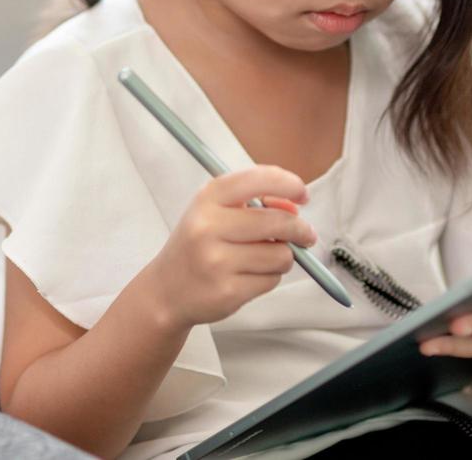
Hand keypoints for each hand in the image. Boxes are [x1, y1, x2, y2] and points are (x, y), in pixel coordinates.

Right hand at [141, 166, 316, 329]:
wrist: (167, 290)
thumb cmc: (198, 245)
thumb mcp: (216, 211)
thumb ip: (255, 202)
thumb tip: (294, 207)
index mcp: (208, 199)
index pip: (257, 180)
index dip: (289, 184)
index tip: (302, 194)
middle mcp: (208, 226)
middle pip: (278, 222)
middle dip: (300, 229)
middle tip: (304, 234)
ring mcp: (217, 261)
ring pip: (280, 255)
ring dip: (282, 257)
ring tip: (262, 258)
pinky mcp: (227, 291)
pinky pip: (271, 280)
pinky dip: (269, 277)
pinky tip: (248, 275)